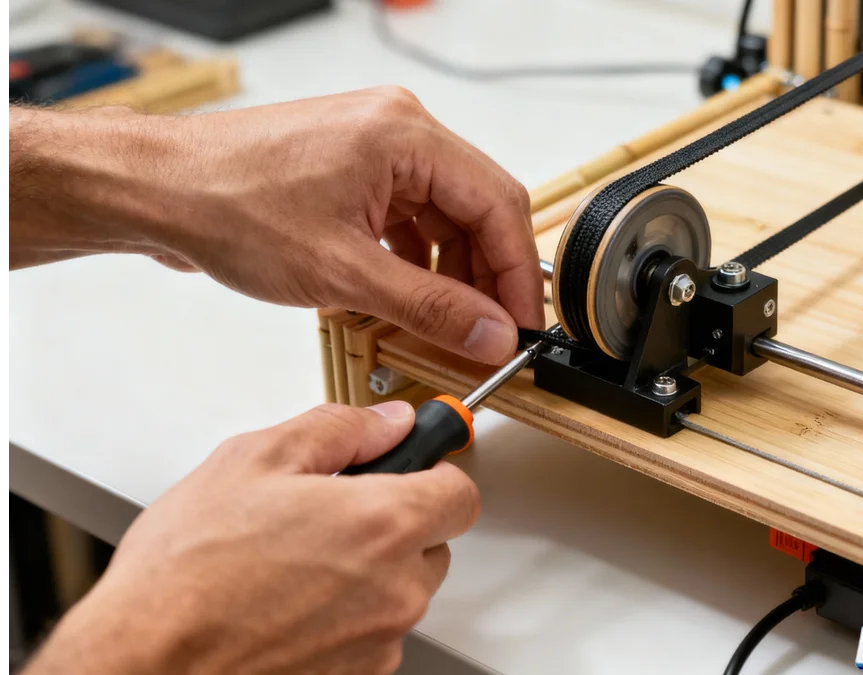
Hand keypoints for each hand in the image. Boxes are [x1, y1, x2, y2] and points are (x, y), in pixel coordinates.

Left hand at [7, 92, 544, 364]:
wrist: (153, 190)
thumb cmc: (225, 205)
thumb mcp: (343, 273)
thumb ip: (430, 307)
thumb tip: (490, 333)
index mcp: (406, 136)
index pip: (499, 205)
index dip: (517, 275)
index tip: (520, 326)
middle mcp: (397, 129)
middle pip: (476, 208)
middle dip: (485, 276)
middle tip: (489, 333)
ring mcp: (374, 146)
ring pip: (443, 215)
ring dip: (449, 271)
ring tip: (445, 324)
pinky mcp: (352, 168)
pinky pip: (408, 215)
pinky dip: (415, 258)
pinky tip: (406, 296)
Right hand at [24, 401, 480, 674]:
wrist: (144, 663)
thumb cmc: (185, 574)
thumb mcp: (254, 460)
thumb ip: (339, 430)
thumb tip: (386, 422)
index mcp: (384, 525)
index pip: (461, 493)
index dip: (434, 473)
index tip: (408, 467)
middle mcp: (396, 589)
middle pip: (433, 543)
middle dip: (394, 522)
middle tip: (329, 514)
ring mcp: (378, 641)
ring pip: (401, 591)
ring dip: (368, 573)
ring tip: (293, 562)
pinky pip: (372, 634)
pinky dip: (345, 616)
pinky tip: (287, 602)